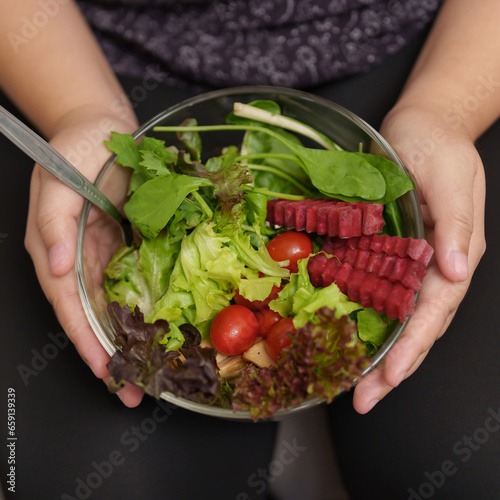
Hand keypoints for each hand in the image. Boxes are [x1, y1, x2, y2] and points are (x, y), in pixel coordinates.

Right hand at [24, 110, 142, 406]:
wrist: (102, 126)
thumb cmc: (76, 149)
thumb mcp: (57, 181)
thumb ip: (53, 225)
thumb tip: (54, 268)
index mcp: (55, 251)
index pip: (70, 306)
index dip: (86, 340)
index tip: (105, 370)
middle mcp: (78, 260)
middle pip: (92, 317)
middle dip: (110, 355)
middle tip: (134, 390)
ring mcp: (103, 255)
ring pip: (112, 308)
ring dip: (128, 342)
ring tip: (148, 374)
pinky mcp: (125, 246)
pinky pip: (132, 285)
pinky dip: (141, 312)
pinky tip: (156, 332)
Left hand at [353, 105, 485, 412]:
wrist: (424, 124)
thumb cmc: (439, 146)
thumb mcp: (452, 178)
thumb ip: (456, 226)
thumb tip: (457, 271)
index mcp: (453, 255)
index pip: (434, 312)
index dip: (413, 347)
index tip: (391, 378)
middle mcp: (432, 266)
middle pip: (415, 327)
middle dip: (393, 367)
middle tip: (363, 400)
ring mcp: (409, 263)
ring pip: (396, 318)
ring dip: (378, 354)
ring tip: (354, 386)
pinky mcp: (387, 252)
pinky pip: (378, 293)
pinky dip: (366, 321)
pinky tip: (348, 338)